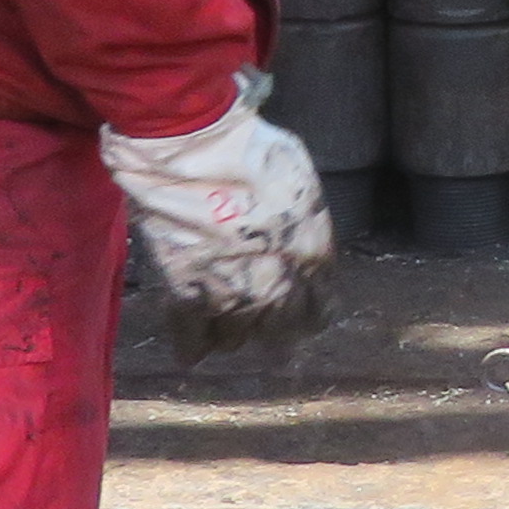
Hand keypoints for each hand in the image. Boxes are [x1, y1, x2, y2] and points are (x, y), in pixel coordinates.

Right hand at [100, 79, 335, 355]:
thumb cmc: (253, 154)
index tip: (303, 315)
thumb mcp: (302, 184)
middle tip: (266, 333)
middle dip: (276, 334)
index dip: (310, 313)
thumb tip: (301, 234)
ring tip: (226, 327)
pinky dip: (191, 347)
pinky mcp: (186, 297)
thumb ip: (306, 221)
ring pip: (236, 338)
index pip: (321, 309)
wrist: (195, 155)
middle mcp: (278, 287)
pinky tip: (191, 354)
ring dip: (233, 333)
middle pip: (281, 333)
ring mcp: (232, 297)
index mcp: (313, 257)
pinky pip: (190, 339)